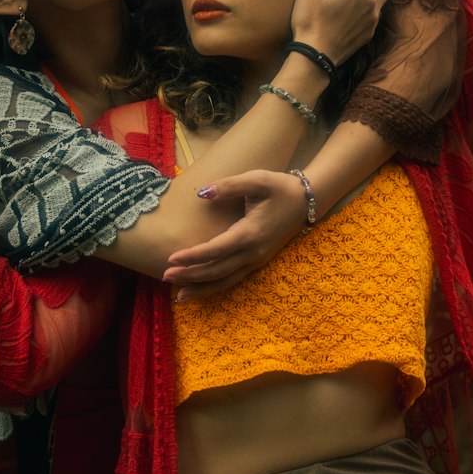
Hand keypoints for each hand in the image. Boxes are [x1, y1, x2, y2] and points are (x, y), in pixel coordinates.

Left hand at [163, 169, 309, 298]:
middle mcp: (253, 252)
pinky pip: (233, 279)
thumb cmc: (280, 187)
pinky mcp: (258, 261)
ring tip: (178, 294)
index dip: (193, 256)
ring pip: (225, 281)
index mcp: (250, 233)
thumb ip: (229, 186)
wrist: (307, 201)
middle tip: (165, 276)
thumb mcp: (257, 179)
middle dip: (190, 275)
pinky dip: (215, 286)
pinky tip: (200, 289)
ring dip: (201, 288)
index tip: (171, 258)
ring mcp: (257, 259)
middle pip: (217, 270)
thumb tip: (202, 192)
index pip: (216, 250)